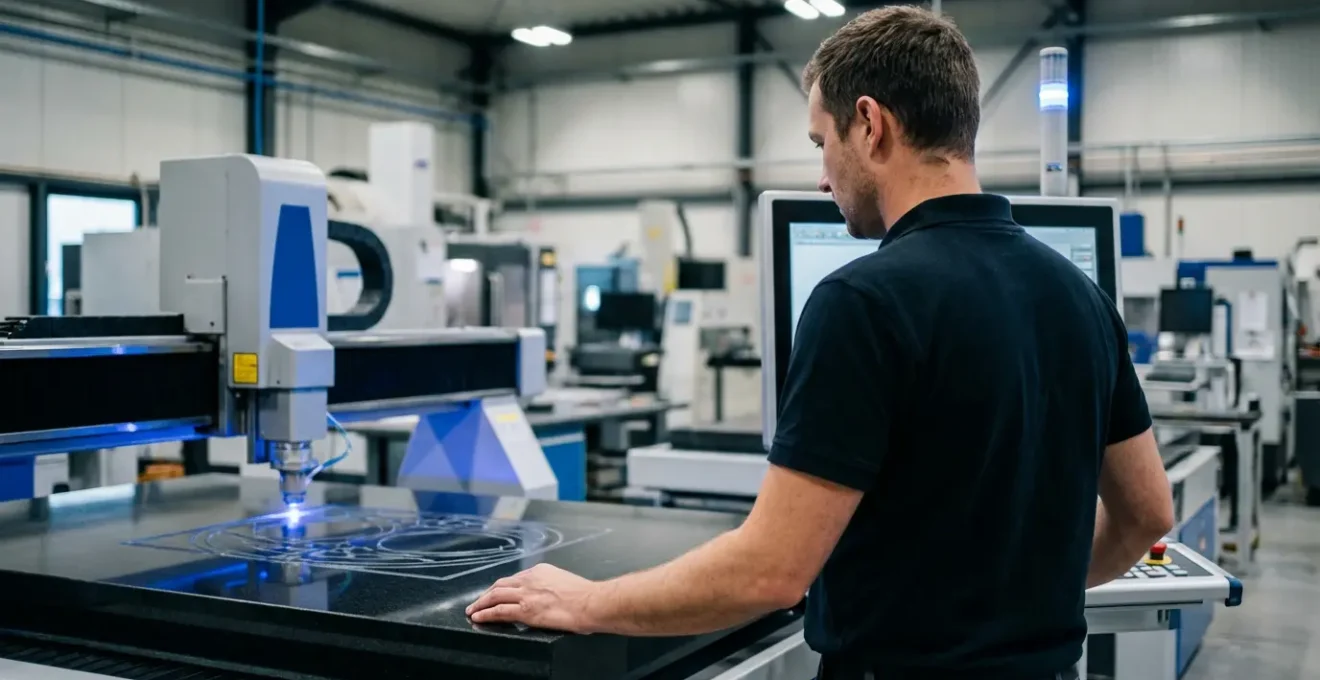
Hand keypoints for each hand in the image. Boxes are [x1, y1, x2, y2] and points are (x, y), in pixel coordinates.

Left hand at [466, 563, 600, 632]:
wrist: (591, 602)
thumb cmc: (585, 596)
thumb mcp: (565, 581)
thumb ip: (552, 586)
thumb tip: (549, 596)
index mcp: (540, 571)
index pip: (515, 578)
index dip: (503, 587)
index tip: (497, 593)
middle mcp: (530, 579)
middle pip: (500, 585)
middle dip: (486, 593)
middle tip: (478, 601)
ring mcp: (526, 594)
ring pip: (495, 596)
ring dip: (480, 603)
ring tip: (472, 610)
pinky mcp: (525, 610)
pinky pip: (499, 611)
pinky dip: (485, 614)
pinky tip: (478, 617)